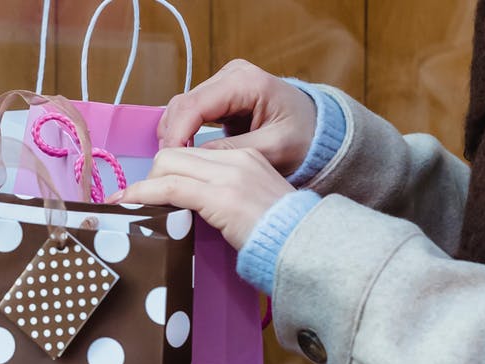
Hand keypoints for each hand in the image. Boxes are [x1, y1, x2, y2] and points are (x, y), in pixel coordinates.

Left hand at [107, 147, 294, 248]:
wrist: (305, 245)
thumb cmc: (280, 236)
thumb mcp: (250, 205)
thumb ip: (222, 197)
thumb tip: (185, 207)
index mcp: (245, 156)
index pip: (191, 154)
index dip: (164, 172)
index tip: (148, 190)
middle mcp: (236, 158)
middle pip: (173, 155)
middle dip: (150, 177)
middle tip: (139, 202)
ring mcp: (229, 175)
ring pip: (167, 165)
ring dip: (143, 187)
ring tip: (129, 205)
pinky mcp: (221, 196)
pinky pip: (170, 188)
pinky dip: (143, 195)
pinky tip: (129, 204)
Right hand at [159, 59, 316, 175]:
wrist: (317, 128)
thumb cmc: (303, 136)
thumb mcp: (274, 148)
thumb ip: (235, 151)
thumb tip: (196, 157)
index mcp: (247, 82)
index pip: (196, 104)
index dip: (177, 133)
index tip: (169, 160)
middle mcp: (231, 75)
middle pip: (183, 104)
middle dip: (172, 136)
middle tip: (167, 168)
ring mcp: (223, 83)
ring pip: (181, 108)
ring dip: (173, 135)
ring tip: (174, 164)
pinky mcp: (218, 96)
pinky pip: (189, 112)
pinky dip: (181, 132)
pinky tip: (183, 153)